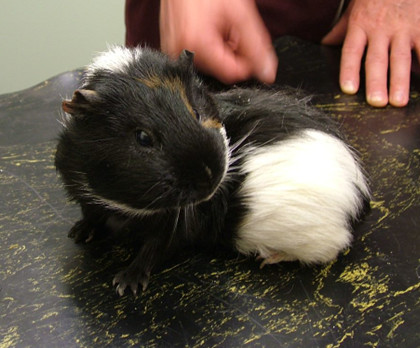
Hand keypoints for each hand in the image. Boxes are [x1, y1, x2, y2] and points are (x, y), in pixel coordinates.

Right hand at [159, 0, 277, 83]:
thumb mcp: (240, 14)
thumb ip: (256, 46)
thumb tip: (267, 74)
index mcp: (197, 44)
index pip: (231, 73)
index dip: (246, 63)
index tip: (250, 46)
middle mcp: (181, 52)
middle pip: (220, 70)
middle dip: (232, 53)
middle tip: (232, 28)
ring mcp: (173, 51)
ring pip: (209, 65)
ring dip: (220, 50)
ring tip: (218, 25)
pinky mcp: (170, 49)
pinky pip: (196, 57)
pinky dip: (207, 47)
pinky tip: (207, 28)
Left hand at [322, 0, 419, 106]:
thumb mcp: (353, 10)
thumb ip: (341, 30)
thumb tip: (325, 43)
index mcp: (360, 26)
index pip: (351, 51)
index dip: (349, 70)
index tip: (349, 89)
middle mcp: (380, 29)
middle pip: (376, 59)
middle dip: (376, 82)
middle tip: (376, 102)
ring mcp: (402, 28)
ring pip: (400, 57)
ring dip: (399, 81)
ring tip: (398, 101)